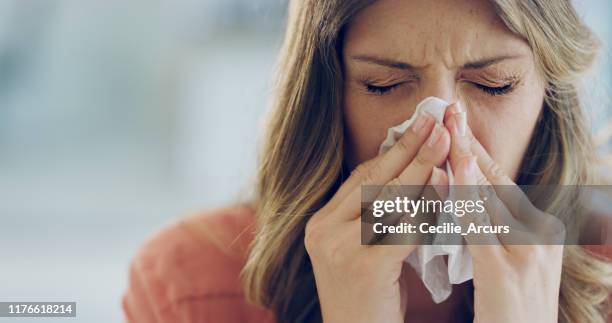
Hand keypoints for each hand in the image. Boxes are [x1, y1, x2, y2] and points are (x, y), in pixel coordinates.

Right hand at [305, 110, 449, 322]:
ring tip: (447, 141)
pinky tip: (447, 183)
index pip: (361, 179)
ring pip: (389, 199)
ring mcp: (339, 248)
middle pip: (374, 180)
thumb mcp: (364, 251)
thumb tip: (416, 176)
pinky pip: (403, 228)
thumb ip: (378, 217)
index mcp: (321, 224)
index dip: (392, 151)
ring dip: (423, 167)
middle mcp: (323, 231)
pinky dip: (428, 204)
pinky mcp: (363, 266)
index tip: (417, 126)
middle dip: (409, 147)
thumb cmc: (369, 300)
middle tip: (436, 119)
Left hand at [443, 104, 563, 322]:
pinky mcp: (508, 273)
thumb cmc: (507, 310)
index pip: (499, 180)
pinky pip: (481, 228)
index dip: (475, 149)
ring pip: (490, 196)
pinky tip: (449, 175)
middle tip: (448, 109)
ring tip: (446, 128)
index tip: (454, 122)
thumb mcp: (501, 260)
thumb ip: (486, 226)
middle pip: (496, 179)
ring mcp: (527, 252)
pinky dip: (465, 198)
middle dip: (468, 143)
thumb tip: (460, 193)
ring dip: (465, 160)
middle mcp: (539, 234)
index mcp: (536, 229)